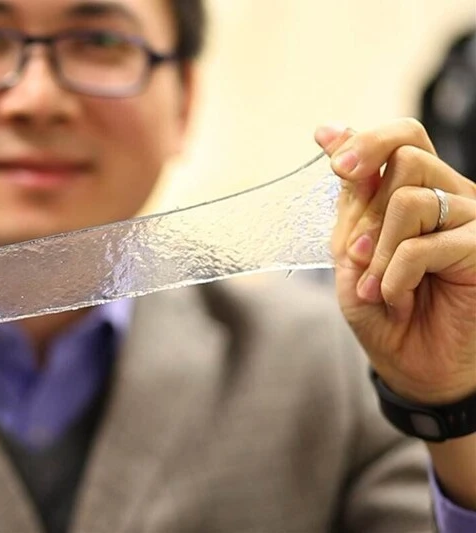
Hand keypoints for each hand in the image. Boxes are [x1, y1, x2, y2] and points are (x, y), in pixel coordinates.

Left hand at [315, 118, 475, 403]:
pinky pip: (424, 244)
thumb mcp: (352, 251)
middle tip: (359, 252)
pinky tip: (397, 296)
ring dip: (379, 249)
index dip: (364, 140)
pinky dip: (395, 275)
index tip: (332, 157)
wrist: (414, 366)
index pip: (401, 139)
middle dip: (367, 205)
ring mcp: (472, 220)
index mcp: (418, 191)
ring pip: (412, 197)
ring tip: (378, 285)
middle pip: (407, 155)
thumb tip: (329, 129)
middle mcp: (450, 196)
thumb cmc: (384, 310)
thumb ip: (350, 197)